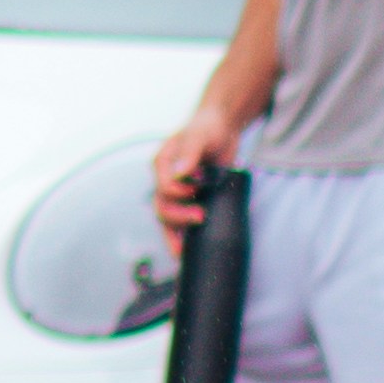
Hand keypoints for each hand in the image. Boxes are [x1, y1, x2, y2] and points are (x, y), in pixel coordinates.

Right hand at [151, 100, 243, 242]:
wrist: (221, 130)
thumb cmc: (207, 130)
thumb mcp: (200, 136)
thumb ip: (190, 152)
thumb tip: (181, 172)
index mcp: (162, 164)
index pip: (164, 186)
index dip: (178, 192)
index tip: (196, 188)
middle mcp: (165, 180)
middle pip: (163, 206)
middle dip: (179, 216)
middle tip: (200, 216)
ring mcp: (177, 193)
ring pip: (167, 219)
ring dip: (175, 233)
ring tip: (185, 248)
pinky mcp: (190, 200)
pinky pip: (180, 223)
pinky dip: (181, 237)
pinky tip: (185, 252)